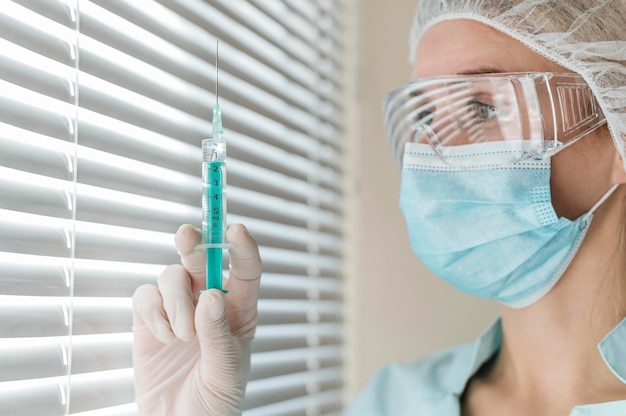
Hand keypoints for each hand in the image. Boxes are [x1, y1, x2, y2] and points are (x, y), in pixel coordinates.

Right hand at [132, 224, 260, 415]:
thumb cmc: (214, 401)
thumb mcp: (226, 369)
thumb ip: (218, 333)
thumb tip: (210, 295)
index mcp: (239, 312)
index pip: (245, 271)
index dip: (242, 248)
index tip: (236, 230)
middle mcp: (208, 304)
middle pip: (202, 260)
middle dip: (195, 243)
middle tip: (187, 236)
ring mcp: (177, 311)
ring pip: (172, 276)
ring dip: (175, 300)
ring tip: (182, 335)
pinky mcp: (149, 322)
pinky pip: (146, 297)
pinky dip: (152, 312)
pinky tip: (163, 337)